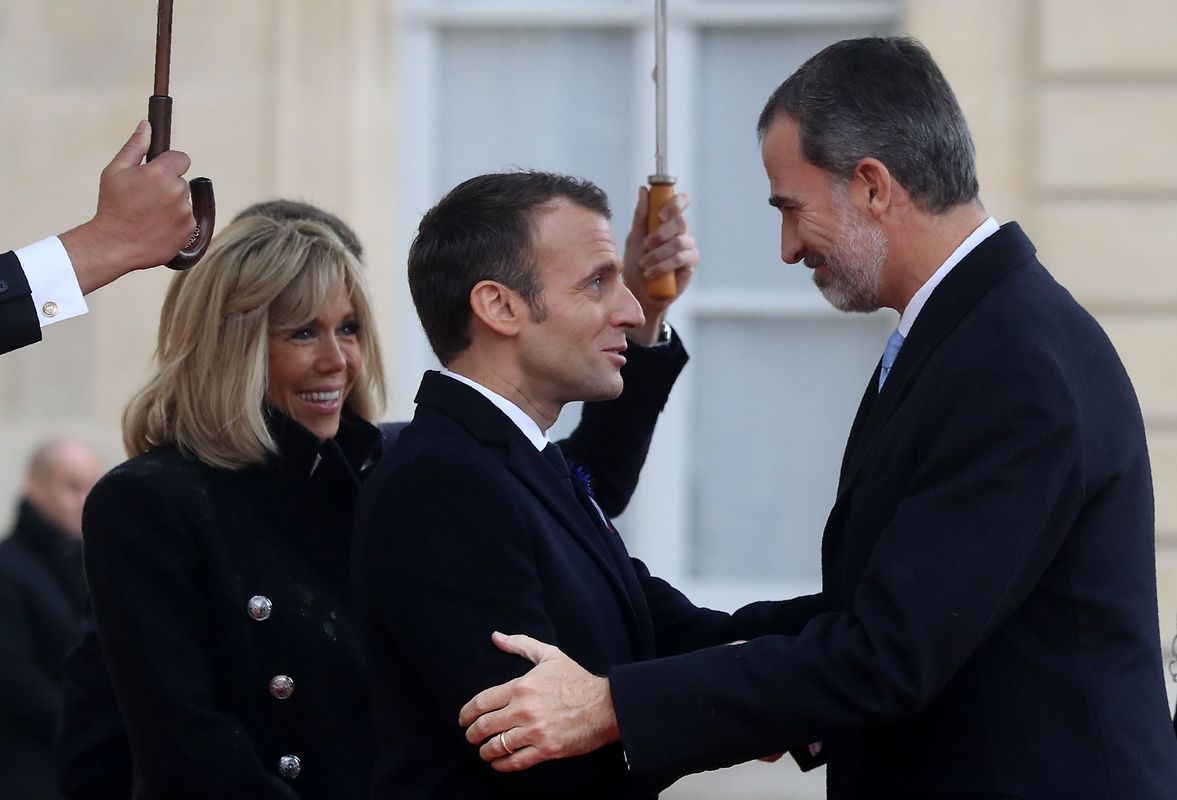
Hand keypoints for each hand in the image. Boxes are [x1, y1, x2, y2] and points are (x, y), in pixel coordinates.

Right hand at [59, 120, 195, 293]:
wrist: (115, 244)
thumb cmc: (112, 206)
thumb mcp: (115, 171)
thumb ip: (135, 147)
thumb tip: (147, 125)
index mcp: (160, 173)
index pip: (181, 158)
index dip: (170, 164)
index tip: (159, 173)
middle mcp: (177, 191)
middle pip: (181, 182)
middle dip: (167, 187)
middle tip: (146, 199)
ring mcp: (185, 211)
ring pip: (184, 201)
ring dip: (172, 205)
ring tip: (150, 215)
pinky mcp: (190, 229)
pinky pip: (188, 219)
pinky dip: (176, 222)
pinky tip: (157, 227)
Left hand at [458, 632, 619, 771]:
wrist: (605, 705)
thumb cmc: (576, 679)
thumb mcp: (549, 655)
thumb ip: (521, 645)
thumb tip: (496, 637)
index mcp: (521, 686)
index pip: (482, 702)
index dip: (467, 713)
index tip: (463, 719)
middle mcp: (524, 710)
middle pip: (485, 726)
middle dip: (472, 734)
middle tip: (470, 736)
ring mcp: (535, 731)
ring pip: (497, 746)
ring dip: (485, 751)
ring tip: (484, 751)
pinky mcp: (546, 749)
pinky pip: (515, 761)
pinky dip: (502, 765)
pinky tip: (498, 763)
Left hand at [622, 187, 697, 345]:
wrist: (639, 292)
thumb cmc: (636, 264)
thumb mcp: (634, 238)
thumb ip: (641, 215)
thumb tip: (644, 190)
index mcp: (669, 221)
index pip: (681, 202)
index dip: (675, 203)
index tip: (661, 214)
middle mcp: (682, 231)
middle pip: (680, 222)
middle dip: (661, 233)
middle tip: (646, 244)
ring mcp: (688, 247)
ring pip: (679, 243)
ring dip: (658, 254)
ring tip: (644, 264)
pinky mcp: (691, 264)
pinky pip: (681, 259)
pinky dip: (663, 266)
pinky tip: (651, 273)